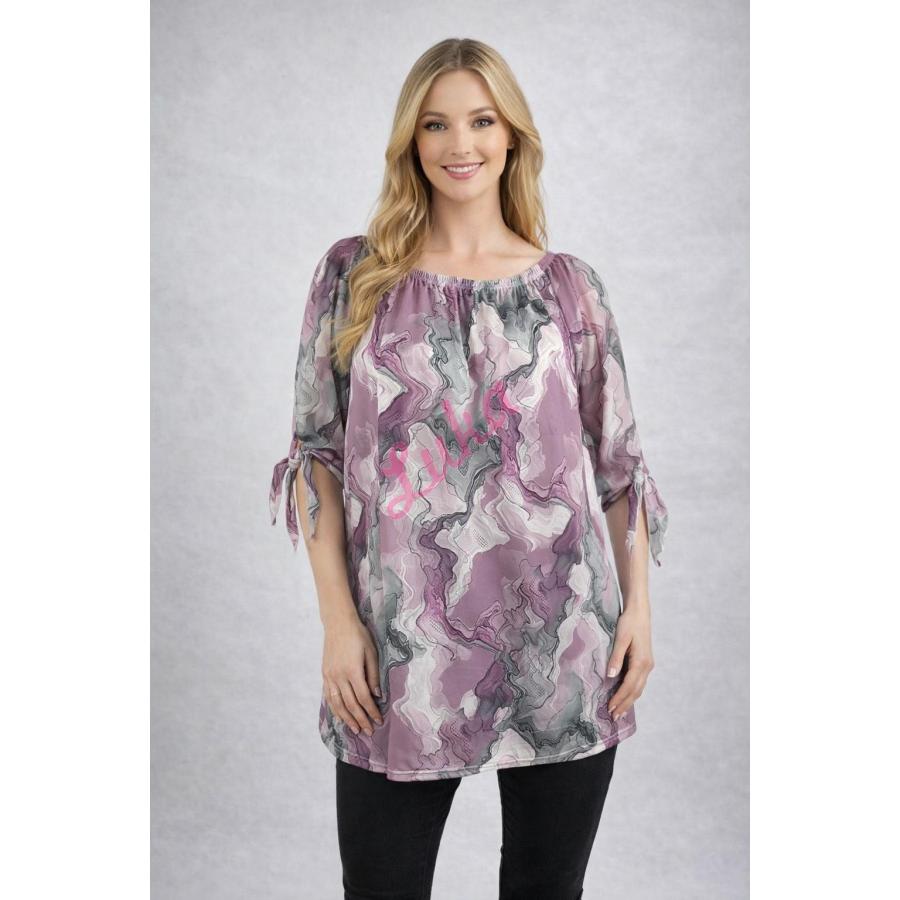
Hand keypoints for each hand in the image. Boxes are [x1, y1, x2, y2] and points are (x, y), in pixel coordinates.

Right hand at [322, 613, 383, 736]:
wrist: (338, 624)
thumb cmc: (358, 635)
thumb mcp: (371, 653)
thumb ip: (374, 675)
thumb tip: (377, 696)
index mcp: (353, 671)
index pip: (364, 698)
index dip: (372, 711)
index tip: (379, 720)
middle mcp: (339, 676)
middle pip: (351, 704)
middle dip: (361, 719)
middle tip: (369, 731)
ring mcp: (330, 676)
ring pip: (338, 704)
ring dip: (347, 719)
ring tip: (355, 729)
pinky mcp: (325, 675)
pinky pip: (329, 696)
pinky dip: (335, 708)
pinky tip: (341, 716)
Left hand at [606, 603, 654, 721]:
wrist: (639, 612)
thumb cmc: (629, 623)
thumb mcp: (620, 639)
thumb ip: (616, 657)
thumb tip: (611, 676)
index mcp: (641, 662)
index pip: (629, 686)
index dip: (619, 699)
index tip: (610, 709)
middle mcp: (647, 666)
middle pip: (636, 691)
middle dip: (625, 705)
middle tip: (614, 717)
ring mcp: (648, 665)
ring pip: (639, 688)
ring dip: (629, 701)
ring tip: (619, 712)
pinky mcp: (645, 662)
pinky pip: (639, 682)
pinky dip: (632, 692)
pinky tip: (626, 696)